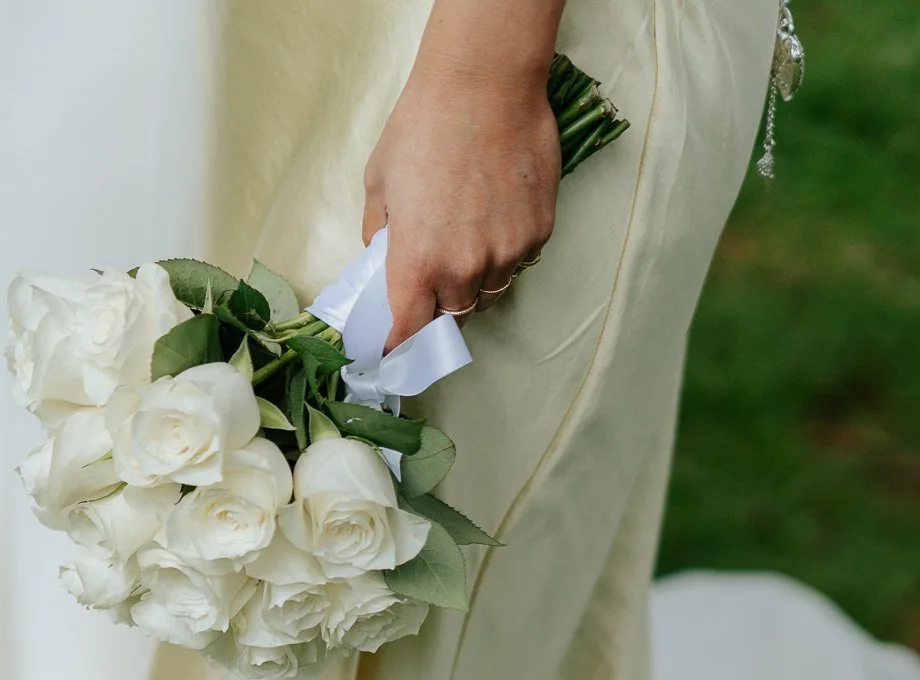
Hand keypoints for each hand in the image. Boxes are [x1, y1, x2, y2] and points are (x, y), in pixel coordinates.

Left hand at [364, 2, 565, 348]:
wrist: (484, 86)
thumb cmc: (422, 127)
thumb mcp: (380, 185)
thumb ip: (380, 234)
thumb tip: (385, 260)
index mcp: (417, 263)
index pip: (410, 330)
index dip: (402, 346)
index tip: (397, 352)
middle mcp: (464, 268)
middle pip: (454, 315)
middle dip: (441, 306)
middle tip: (433, 282)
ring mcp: (507, 253)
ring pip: (491, 292)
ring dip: (476, 283)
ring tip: (468, 244)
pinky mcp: (539, 232)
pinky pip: (520, 261)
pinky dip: (507, 253)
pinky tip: (496, 219)